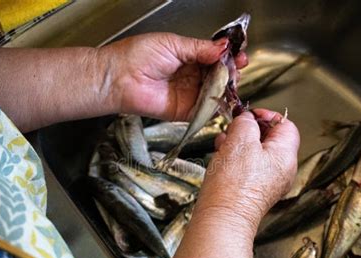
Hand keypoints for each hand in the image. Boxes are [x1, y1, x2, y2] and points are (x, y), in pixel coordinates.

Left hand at [97, 32, 247, 120]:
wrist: (120, 79)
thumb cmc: (137, 56)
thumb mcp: (174, 44)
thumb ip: (201, 48)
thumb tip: (223, 47)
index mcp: (189, 56)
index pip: (215, 57)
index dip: (229, 55)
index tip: (239, 53)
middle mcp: (191, 75)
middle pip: (220, 75)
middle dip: (231, 70)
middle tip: (236, 66)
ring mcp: (190, 93)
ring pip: (217, 91)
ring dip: (227, 86)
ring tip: (231, 78)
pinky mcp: (187, 111)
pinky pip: (207, 109)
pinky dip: (218, 104)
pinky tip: (223, 95)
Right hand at [194, 109, 299, 236]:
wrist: (222, 217)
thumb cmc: (233, 185)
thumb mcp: (240, 140)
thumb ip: (246, 123)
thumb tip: (246, 119)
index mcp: (286, 156)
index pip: (286, 126)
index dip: (267, 116)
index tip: (249, 115)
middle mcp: (282, 170)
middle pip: (270, 139)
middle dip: (248, 130)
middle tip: (233, 129)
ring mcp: (269, 182)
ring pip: (256, 152)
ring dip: (239, 143)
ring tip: (223, 144)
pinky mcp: (254, 190)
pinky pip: (248, 167)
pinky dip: (235, 158)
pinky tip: (221, 158)